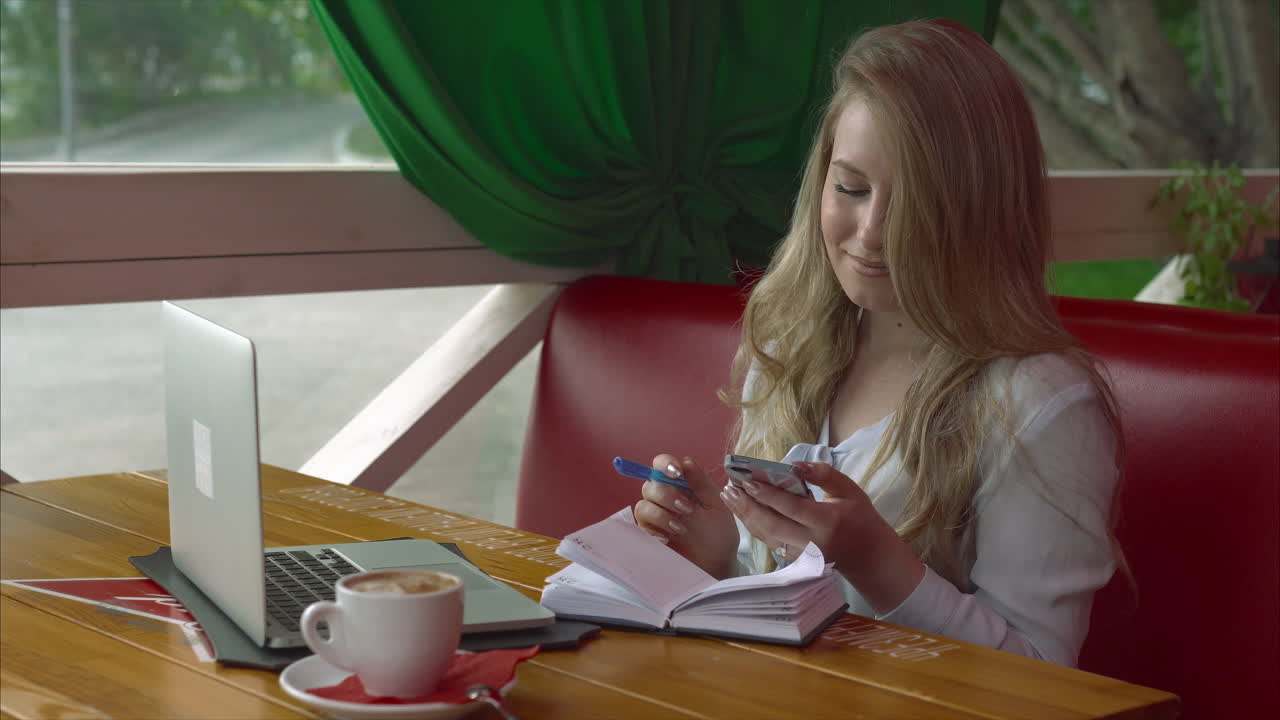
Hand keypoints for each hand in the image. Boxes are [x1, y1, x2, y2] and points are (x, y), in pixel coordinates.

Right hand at [633, 454, 738, 578]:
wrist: (718, 564)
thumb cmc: (719, 534)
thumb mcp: (717, 506)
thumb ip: (702, 483)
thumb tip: (686, 461)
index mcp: (680, 486)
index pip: (662, 465)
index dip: (665, 464)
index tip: (677, 473)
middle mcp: (664, 498)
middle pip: (650, 484)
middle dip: (667, 494)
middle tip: (687, 508)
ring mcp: (655, 518)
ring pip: (643, 505)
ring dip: (661, 514)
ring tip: (681, 528)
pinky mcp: (649, 536)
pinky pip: (640, 528)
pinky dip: (654, 531)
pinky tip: (668, 539)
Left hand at [722, 462, 924, 613]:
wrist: (869, 557)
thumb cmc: (860, 519)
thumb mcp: (849, 490)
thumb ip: (824, 474)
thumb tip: (795, 464)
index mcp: (827, 523)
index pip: (792, 507)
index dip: (768, 494)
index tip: (747, 480)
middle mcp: (811, 543)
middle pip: (772, 524)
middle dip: (747, 505)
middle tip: (729, 487)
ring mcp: (802, 556)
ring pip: (766, 536)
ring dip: (744, 515)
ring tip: (729, 496)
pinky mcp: (795, 562)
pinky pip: (770, 542)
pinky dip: (753, 525)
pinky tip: (742, 510)